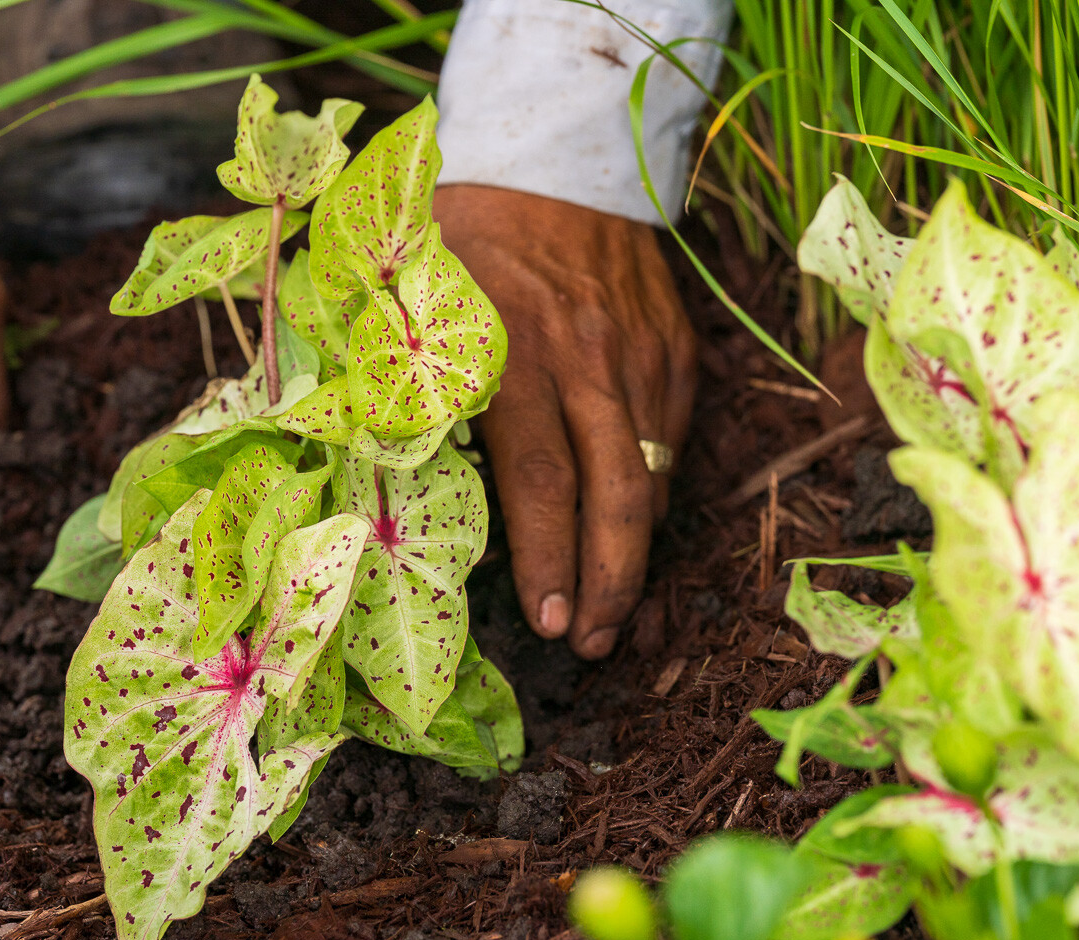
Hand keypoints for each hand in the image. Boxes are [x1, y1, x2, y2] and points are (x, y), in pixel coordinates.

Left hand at [434, 185, 695, 659]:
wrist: (558, 157)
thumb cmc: (464, 232)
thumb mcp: (413, 296)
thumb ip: (413, 384)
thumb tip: (403, 486)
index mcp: (512, 350)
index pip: (539, 480)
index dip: (547, 561)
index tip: (548, 625)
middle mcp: (587, 359)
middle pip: (614, 496)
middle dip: (608, 583)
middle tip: (592, 644)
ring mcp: (641, 355)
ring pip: (651, 476)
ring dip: (636, 554)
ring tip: (613, 612)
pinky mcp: (675, 348)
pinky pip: (670, 439)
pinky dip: (652, 491)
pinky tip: (628, 530)